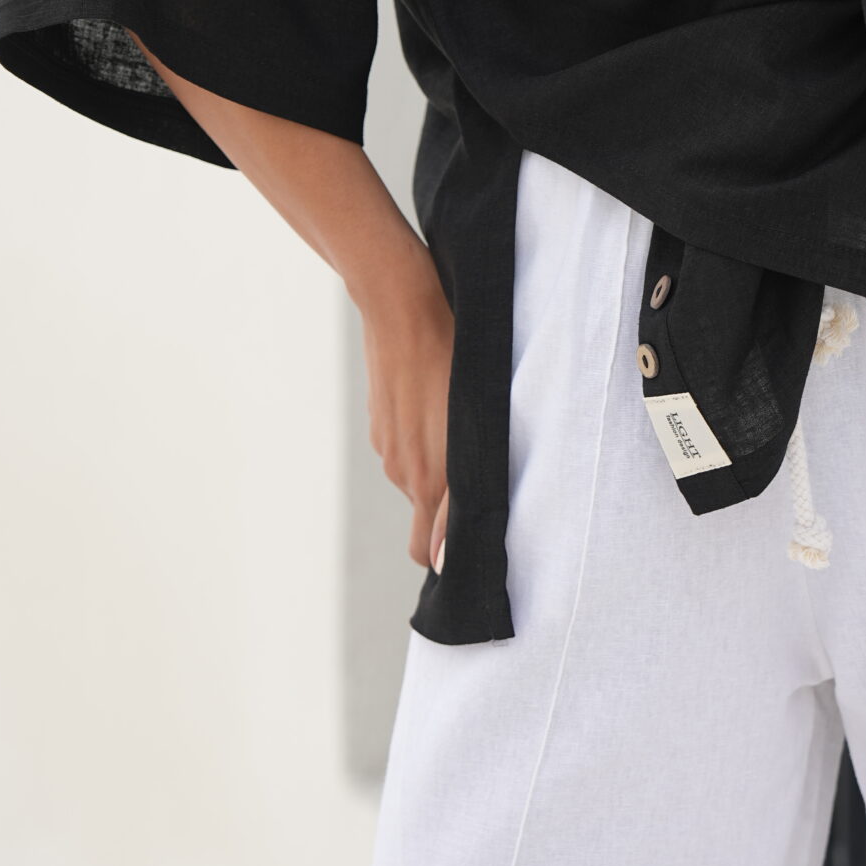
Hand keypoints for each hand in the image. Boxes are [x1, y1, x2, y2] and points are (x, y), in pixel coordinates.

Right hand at [357, 240, 455, 571]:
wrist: (402, 306)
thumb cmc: (453, 359)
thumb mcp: (473, 427)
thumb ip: (458, 498)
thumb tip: (440, 559)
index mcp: (428, 480)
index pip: (425, 551)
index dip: (446, 556)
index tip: (472, 544)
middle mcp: (403, 469)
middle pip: (426, 511)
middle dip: (447, 508)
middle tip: (484, 477)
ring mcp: (388, 444)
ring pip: (418, 472)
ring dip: (439, 463)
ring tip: (468, 431)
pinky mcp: (381, 420)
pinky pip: (407, 443)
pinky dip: (424, 437)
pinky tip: (442, 405)